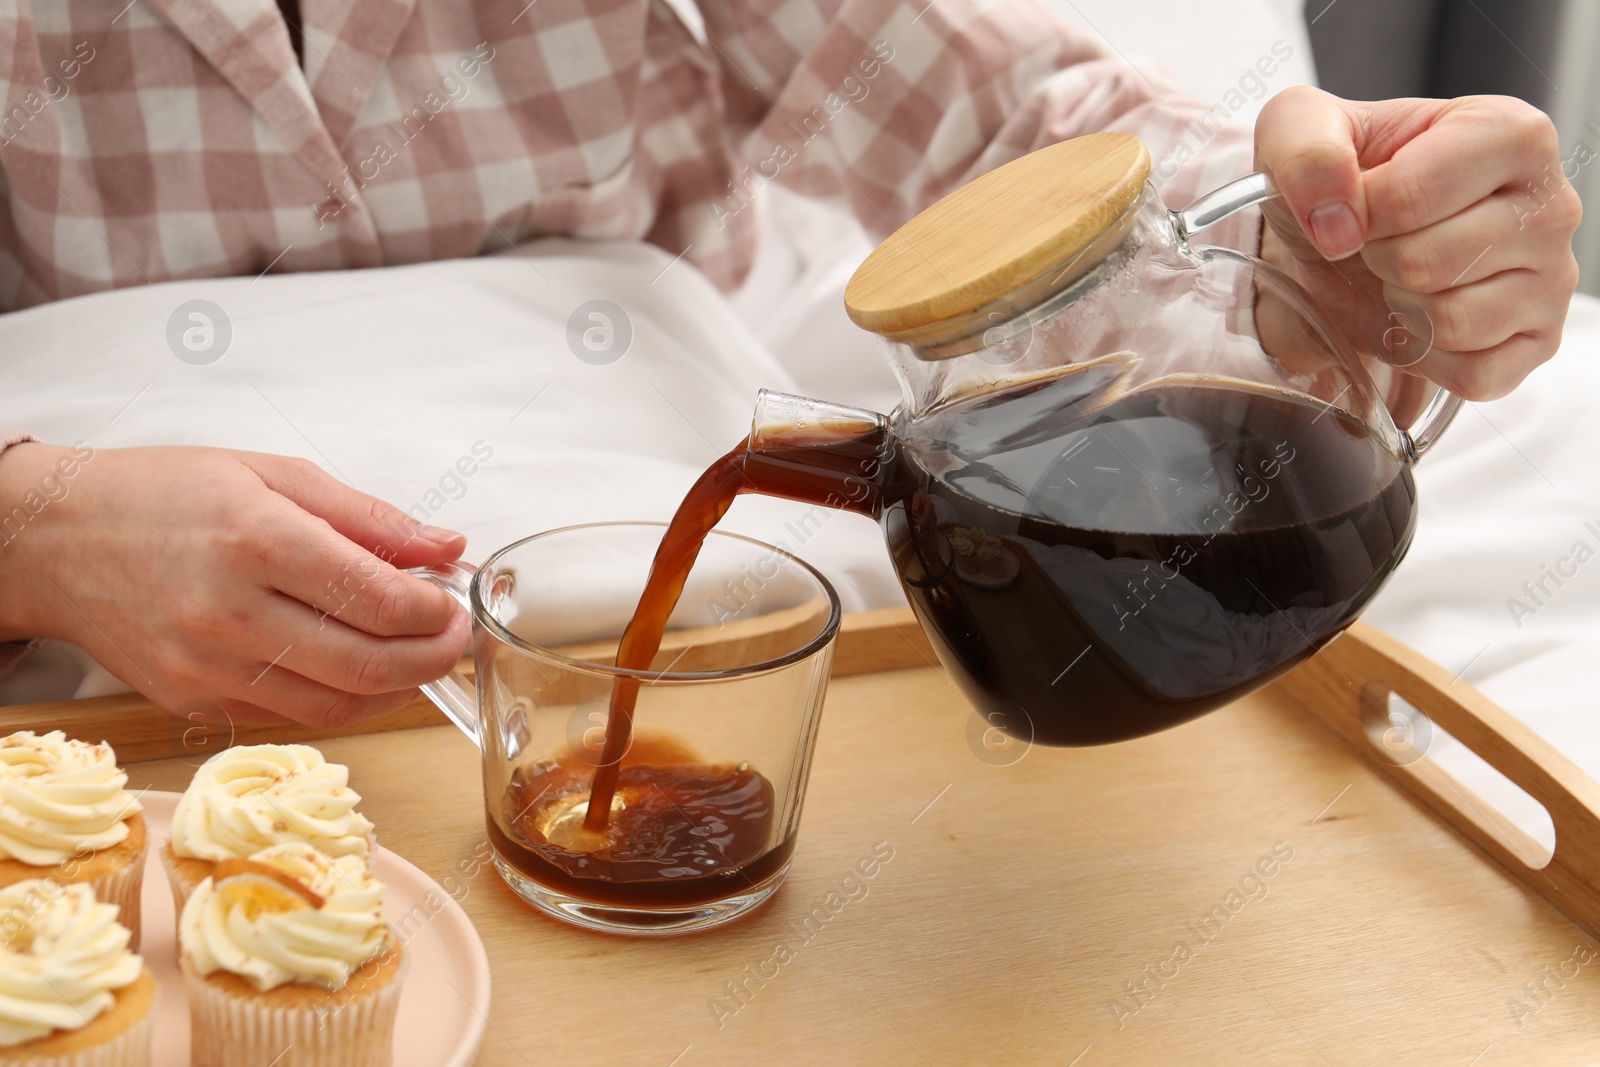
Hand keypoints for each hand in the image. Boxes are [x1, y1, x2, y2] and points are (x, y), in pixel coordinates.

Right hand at [0, 443, 470, 727]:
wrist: (57, 540)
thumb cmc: (165, 495)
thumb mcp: (273, 474)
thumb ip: (369, 517)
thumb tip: (447, 546)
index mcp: (257, 541)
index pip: (377, 599)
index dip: (435, 610)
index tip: (455, 601)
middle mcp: (231, 613)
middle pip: (367, 664)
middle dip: (433, 657)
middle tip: (454, 636)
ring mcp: (209, 667)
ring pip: (338, 704)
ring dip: (397, 687)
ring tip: (416, 654)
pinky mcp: (194, 700)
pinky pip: (294, 715)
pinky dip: (343, 698)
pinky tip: (359, 669)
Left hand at [1254, 87, 1580, 400]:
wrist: (1347, 237)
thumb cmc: (1343, 177)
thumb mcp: (1300, 129)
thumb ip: (1306, 151)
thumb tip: (1335, 219)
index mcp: (1509, 133)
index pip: (1412, 196)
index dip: (1359, 214)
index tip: (1354, 207)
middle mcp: (1551, 203)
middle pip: (1428, 263)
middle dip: (1378, 261)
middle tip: (1378, 244)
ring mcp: (1553, 278)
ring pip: (1452, 322)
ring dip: (1400, 309)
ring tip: (1400, 277)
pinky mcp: (1538, 342)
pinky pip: (1474, 374)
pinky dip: (1426, 357)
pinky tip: (1420, 317)